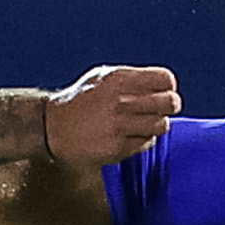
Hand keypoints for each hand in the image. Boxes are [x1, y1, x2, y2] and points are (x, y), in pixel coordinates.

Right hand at [44, 65, 181, 166]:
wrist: (53, 127)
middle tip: (164, 107)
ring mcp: (118, 126)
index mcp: (118, 79)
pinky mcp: (116, 148)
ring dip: (158, 124)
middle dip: (171, 105)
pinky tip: (131, 134)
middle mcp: (119, 102)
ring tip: (147, 122)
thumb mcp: (102, 77)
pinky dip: (144, 139)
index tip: (164, 90)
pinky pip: (147, 143)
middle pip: (169, 102)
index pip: (164, 78)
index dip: (168, 85)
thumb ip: (131, 78)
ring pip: (162, 125)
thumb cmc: (80, 100)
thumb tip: (163, 83)